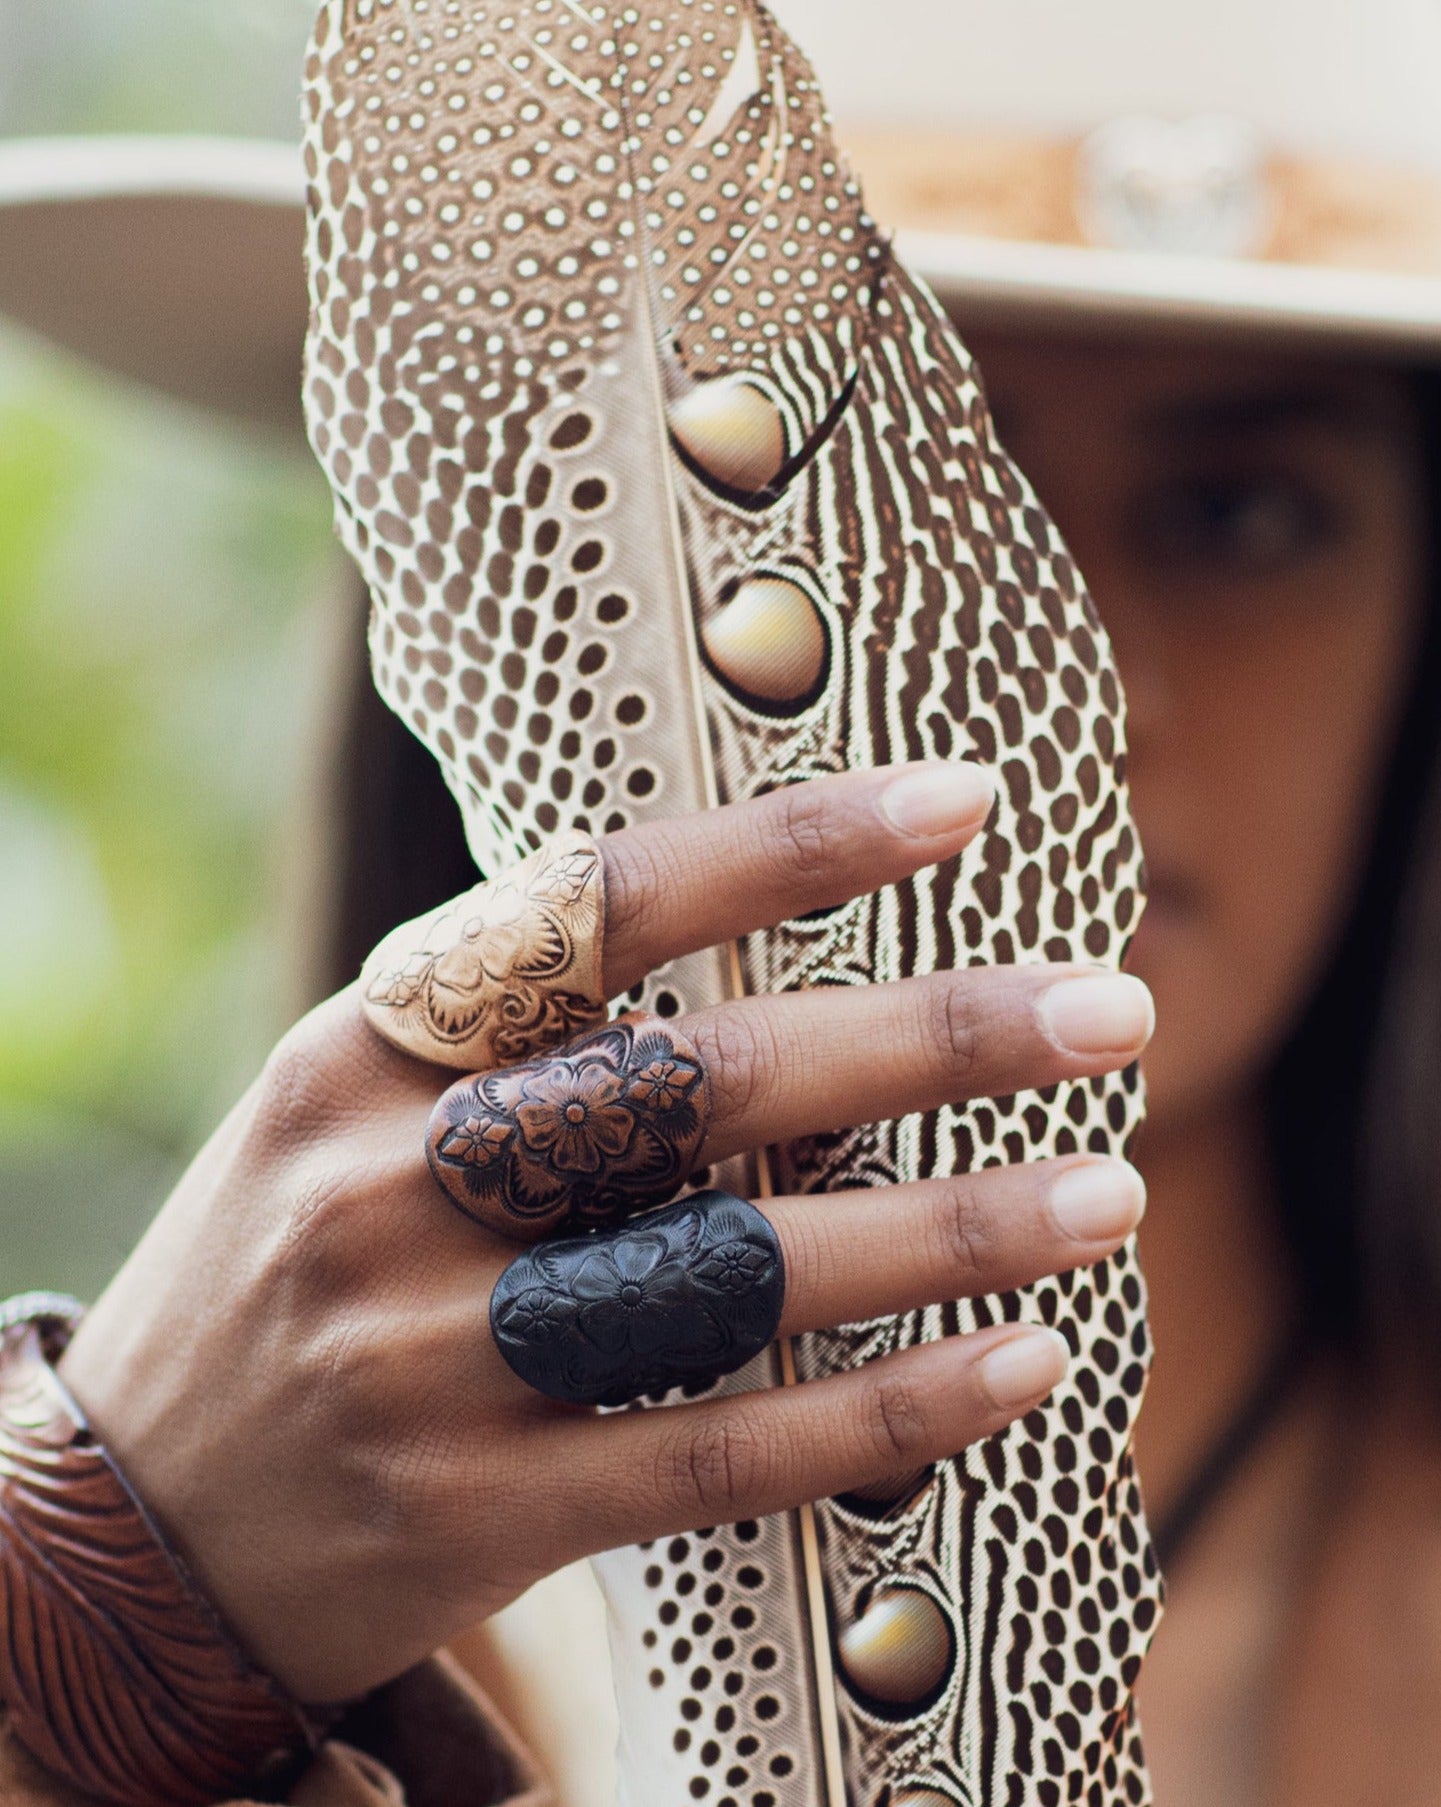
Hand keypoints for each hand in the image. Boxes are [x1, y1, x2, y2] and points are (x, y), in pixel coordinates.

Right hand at [58, 762, 1152, 1703]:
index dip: (789, 842)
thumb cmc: (298, 1266)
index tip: (962, 800)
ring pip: (729, 1273)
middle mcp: (386, 1180)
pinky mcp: (472, 1510)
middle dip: (924, 1041)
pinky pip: (714, 1454)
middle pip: (695, 1085)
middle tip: (1110, 1008)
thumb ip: (522, 1038)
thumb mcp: (353, 1108)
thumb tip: (783, 945)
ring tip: (1107, 1190)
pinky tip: (1017, 1360)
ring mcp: (424, 1356)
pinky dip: (882, 1409)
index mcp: (361, 1042)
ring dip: (944, 1232)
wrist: (129, 1523)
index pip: (593, 905)